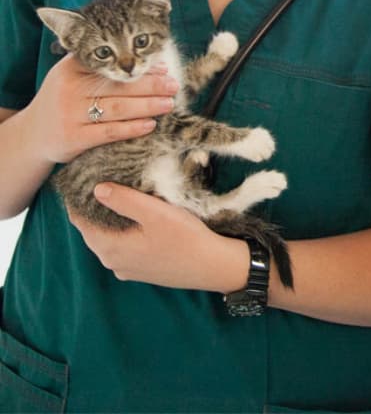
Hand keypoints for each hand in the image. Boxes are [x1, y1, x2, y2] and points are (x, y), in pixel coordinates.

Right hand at [26, 55, 178, 164]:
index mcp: (71, 68)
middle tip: (174, 85)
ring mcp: (69, 114)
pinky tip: (150, 124)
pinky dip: (132, 128)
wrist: (32, 135)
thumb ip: (102, 67)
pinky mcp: (72, 138)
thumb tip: (152, 64)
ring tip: (169, 103)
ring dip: (147, 105)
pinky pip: (109, 132)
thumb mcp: (73, 76)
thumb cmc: (65, 100)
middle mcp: (69, 89)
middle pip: (118, 85)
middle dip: (151, 85)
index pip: (112, 64)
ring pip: (117, 108)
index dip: (140, 66)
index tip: (165, 67)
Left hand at [68, 183, 247, 292]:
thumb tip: (96, 189)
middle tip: (104, 180)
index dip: (80, 199)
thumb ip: (124, 200)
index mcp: (110, 247)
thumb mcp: (155, 213)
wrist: (212, 266)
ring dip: (111, 219)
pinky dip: (123, 231)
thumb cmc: (185, 237)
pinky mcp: (141, 270)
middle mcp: (112, 261)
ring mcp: (126, 268)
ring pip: (108, 238)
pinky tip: (137, 220)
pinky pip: (122, 247)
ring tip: (121, 195)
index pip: (80, 220)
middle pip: (92, 230)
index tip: (86, 178)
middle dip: (95, 207)